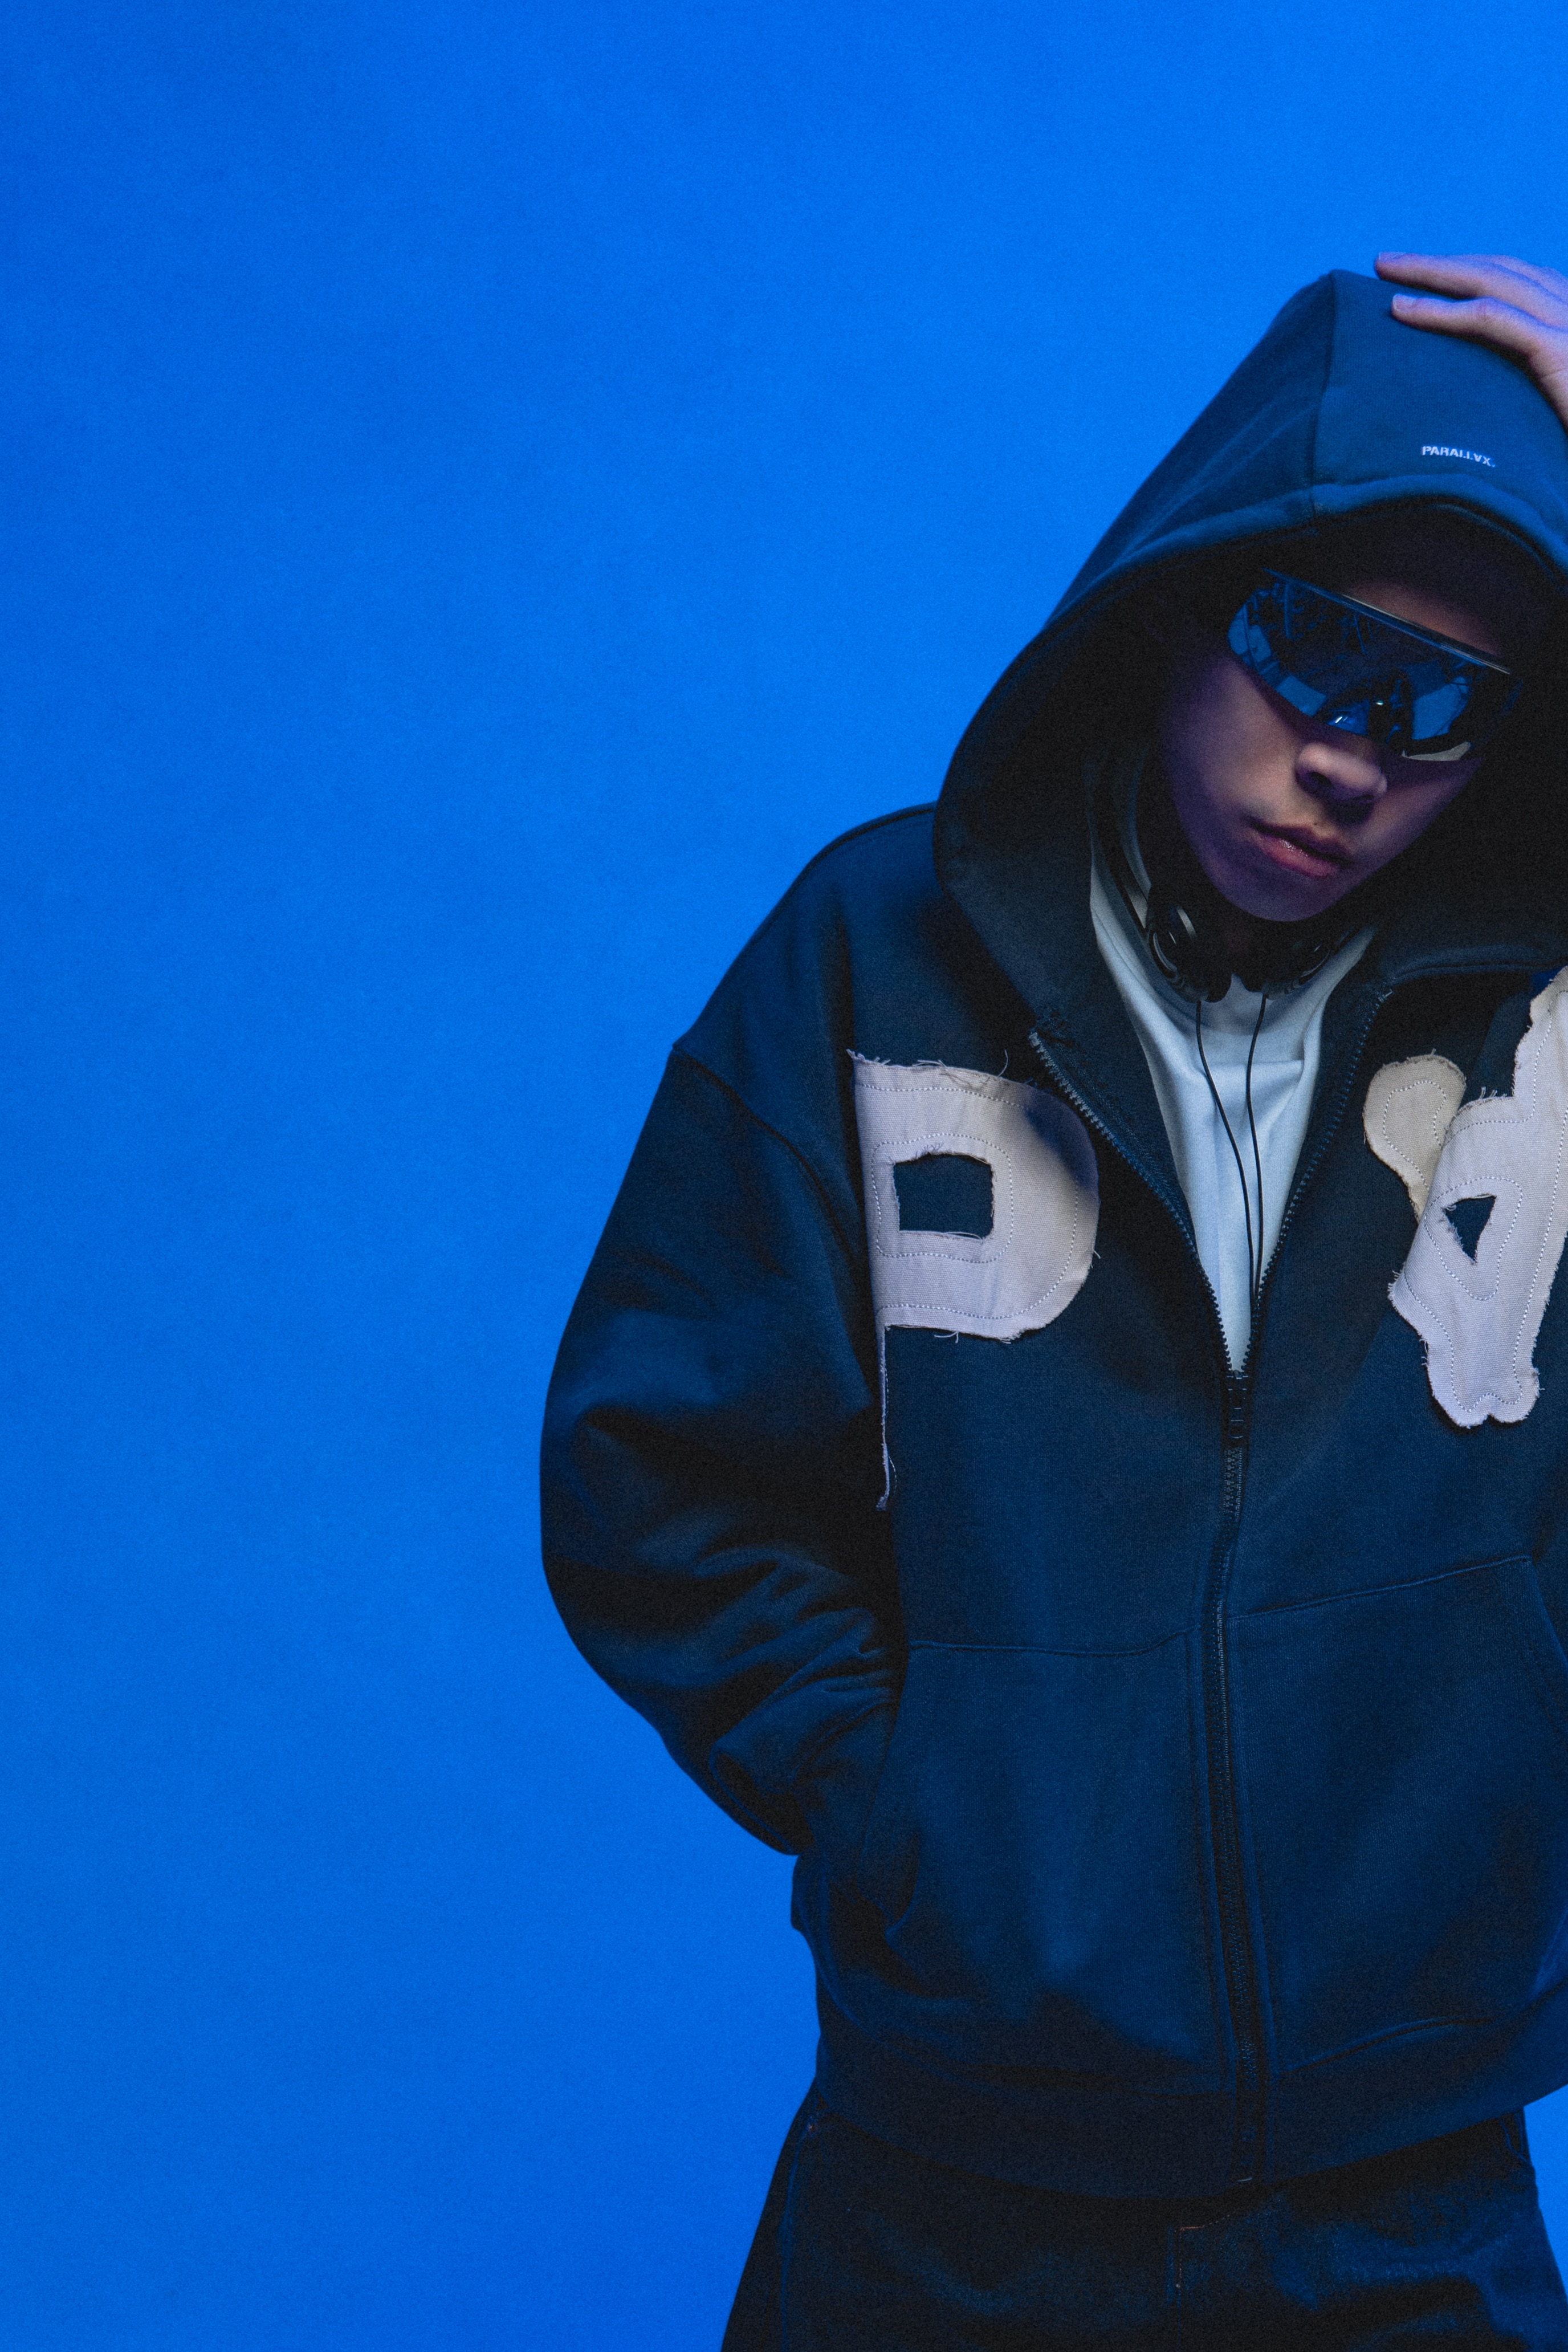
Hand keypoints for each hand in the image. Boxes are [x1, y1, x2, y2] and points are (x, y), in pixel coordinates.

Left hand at [1375, 252, 1567, 435]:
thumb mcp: (1556, 402)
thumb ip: (1533, 377)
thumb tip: (1485, 384)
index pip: (1522, 281)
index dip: (1472, 272)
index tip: (1426, 275)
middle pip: (1504, 270)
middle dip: (1444, 261)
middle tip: (1390, 260)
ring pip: (1492, 282)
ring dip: (1434, 273)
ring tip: (1386, 271)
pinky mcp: (1561, 350)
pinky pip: (1490, 320)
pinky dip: (1442, 311)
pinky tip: (1403, 310)